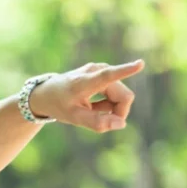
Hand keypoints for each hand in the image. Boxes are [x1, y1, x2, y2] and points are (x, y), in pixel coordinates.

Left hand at [28, 59, 144, 132]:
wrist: (46, 93)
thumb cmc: (59, 105)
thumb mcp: (74, 118)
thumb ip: (96, 122)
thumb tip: (121, 124)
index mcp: (85, 82)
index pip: (108, 76)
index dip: (125, 71)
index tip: (140, 64)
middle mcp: (96, 70)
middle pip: (123, 95)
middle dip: (118, 112)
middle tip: (101, 123)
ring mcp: (101, 70)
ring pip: (121, 94)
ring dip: (111, 108)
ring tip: (91, 110)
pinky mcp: (103, 72)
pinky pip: (116, 92)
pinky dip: (107, 103)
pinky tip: (93, 105)